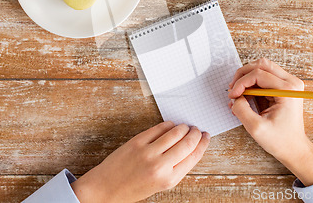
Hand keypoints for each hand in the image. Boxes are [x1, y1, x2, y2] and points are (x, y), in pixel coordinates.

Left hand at [71, 122, 209, 202]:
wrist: (106, 188)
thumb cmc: (133, 188)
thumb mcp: (160, 185)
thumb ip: (176, 168)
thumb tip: (191, 147)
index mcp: (169, 179)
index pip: (194, 156)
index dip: (203, 144)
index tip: (206, 137)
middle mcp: (160, 165)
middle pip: (188, 142)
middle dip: (196, 133)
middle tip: (197, 130)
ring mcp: (148, 152)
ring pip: (175, 132)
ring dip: (183, 127)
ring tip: (185, 127)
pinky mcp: (138, 141)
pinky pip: (160, 127)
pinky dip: (168, 125)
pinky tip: (170, 126)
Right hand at [228, 58, 312, 185]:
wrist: (294, 149)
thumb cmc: (280, 140)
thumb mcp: (256, 128)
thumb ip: (241, 109)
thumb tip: (234, 97)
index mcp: (287, 90)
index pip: (258, 74)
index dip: (241, 82)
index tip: (232, 95)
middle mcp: (291, 82)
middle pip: (261, 65)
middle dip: (242, 76)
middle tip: (232, 90)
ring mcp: (289, 84)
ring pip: (262, 69)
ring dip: (246, 79)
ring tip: (237, 95)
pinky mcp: (284, 88)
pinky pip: (264, 78)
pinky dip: (251, 86)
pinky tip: (244, 98)